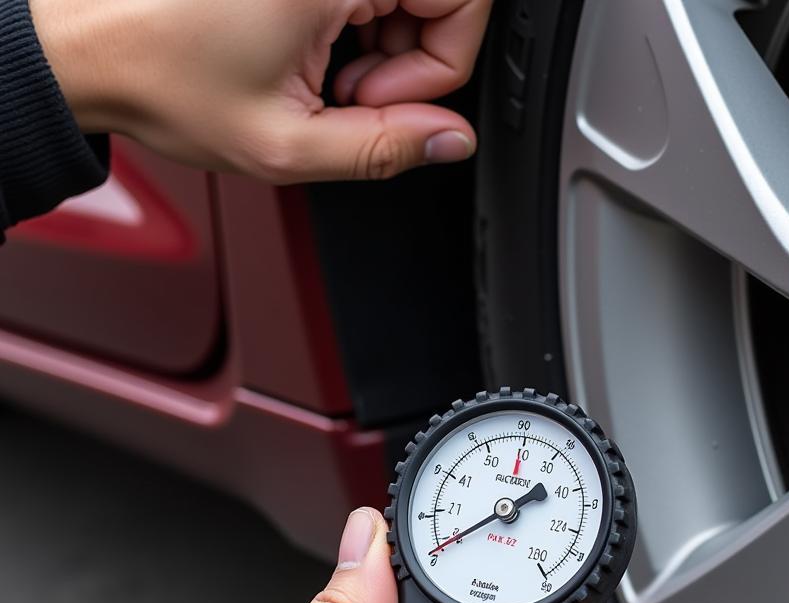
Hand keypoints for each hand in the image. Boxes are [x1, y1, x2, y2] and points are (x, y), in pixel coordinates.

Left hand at [30, 0, 492, 181]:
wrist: (98, 49)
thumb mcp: (289, 146)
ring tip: (319, 79)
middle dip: (411, 61)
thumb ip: (385, 149)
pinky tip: (312, 57)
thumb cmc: (169, 84)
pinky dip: (356, 31)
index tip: (383, 101)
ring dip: (382, 49)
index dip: (440, 67)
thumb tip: (453, 141)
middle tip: (348, 95)